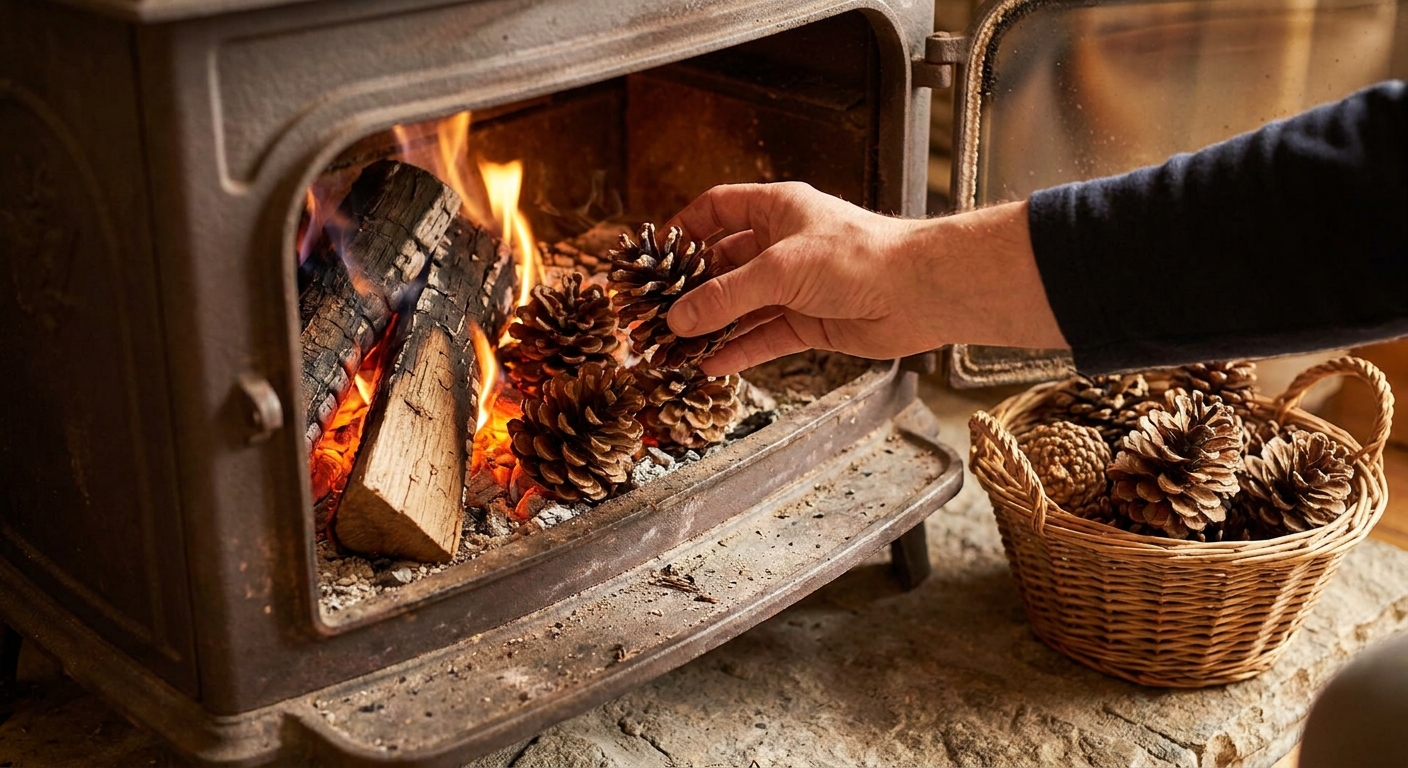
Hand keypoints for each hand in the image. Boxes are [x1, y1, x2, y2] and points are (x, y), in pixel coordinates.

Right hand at [665, 182, 1067, 374]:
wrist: (919, 293)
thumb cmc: (860, 257)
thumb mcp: (779, 270)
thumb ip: (726, 296)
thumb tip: (679, 318)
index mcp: (777, 209)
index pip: (718, 208)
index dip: (685, 228)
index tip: (655, 256)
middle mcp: (784, 244)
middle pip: (724, 264)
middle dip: (691, 290)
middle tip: (656, 313)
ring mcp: (797, 285)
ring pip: (742, 306)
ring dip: (711, 326)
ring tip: (675, 347)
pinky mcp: (810, 321)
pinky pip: (764, 337)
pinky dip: (739, 350)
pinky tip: (712, 365)